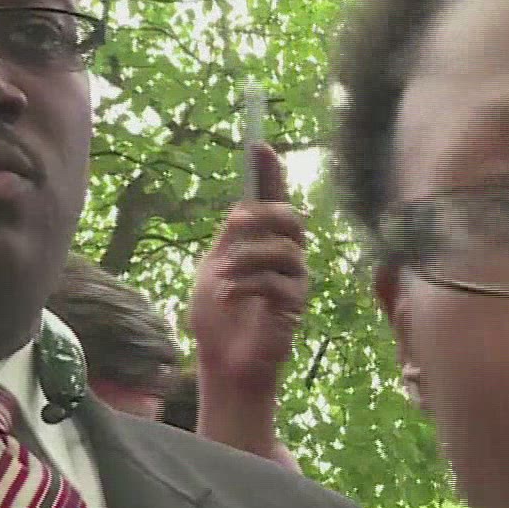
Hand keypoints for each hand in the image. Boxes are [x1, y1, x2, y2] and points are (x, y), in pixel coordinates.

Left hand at [192, 146, 307, 389]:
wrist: (223, 362)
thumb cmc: (217, 318)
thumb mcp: (215, 266)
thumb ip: (230, 239)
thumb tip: (243, 207)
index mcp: (264, 243)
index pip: (272, 201)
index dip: (269, 174)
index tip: (258, 145)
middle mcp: (286, 257)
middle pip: (290, 218)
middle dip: (262, 216)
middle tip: (235, 227)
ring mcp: (294, 281)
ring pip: (283, 249)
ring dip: (246, 258)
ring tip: (221, 276)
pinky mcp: (293, 305)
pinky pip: (276, 282)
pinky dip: (246, 284)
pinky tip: (228, 295)